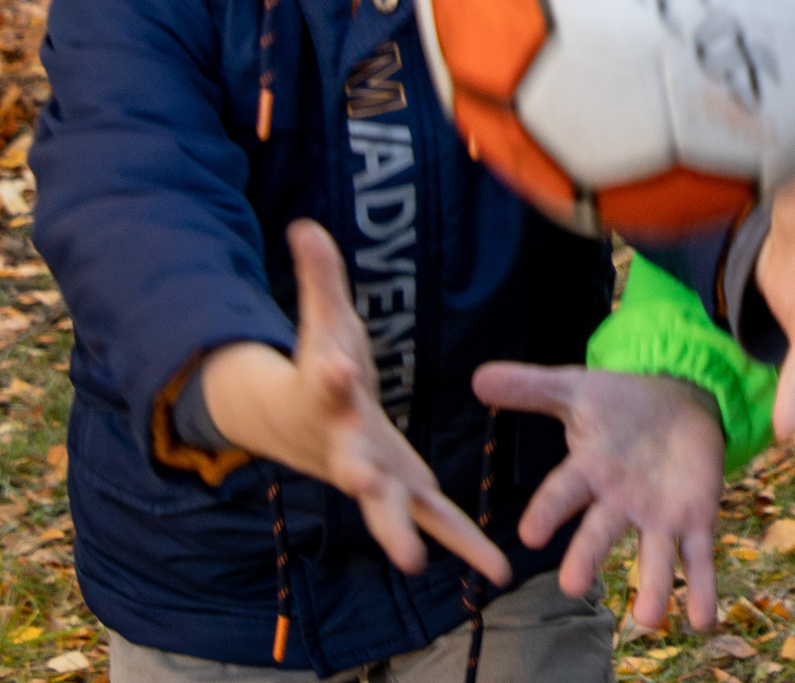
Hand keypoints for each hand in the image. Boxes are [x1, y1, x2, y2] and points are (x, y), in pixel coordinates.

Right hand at [203, 221, 509, 583]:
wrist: (296, 424)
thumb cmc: (318, 365)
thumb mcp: (321, 318)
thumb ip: (319, 276)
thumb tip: (304, 224)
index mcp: (329, 396)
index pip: (326, 378)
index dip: (331, 371)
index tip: (337, 368)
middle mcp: (349, 443)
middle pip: (351, 464)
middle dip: (359, 477)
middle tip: (361, 483)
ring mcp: (375, 476)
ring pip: (390, 509)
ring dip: (405, 532)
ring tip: (414, 559)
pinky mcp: (404, 492)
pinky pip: (438, 522)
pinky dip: (464, 546)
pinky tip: (497, 571)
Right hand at [472, 364, 724, 630]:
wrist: (678, 401)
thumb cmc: (621, 403)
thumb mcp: (578, 389)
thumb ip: (532, 387)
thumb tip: (479, 377)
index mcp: (590, 471)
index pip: (563, 492)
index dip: (548, 512)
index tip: (531, 534)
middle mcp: (618, 503)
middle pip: (600, 532)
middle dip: (587, 557)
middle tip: (573, 587)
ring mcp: (656, 516)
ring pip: (651, 557)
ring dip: (651, 589)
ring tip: (649, 620)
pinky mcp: (694, 521)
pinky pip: (697, 558)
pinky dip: (701, 589)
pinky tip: (703, 620)